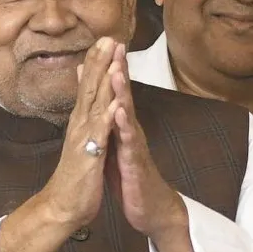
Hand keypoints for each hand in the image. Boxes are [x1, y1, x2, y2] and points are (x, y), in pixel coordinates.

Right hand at [0, 37, 120, 251]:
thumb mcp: (79, 147)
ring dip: (103, 80)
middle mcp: (79, 127)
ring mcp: (83, 140)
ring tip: (111, 58)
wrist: (62, 208)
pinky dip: (108, 118)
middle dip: (99, 62)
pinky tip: (116, 103)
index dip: (96, 64)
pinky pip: (100, 135)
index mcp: (80, 124)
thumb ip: (82, 126)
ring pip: (94, 104)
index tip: (103, 41)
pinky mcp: (89, 157)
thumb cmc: (75, 179)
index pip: (88, 88)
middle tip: (108, 36)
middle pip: (90, 89)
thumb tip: (84, 110)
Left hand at [104, 44, 205, 251]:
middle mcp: (131, 131)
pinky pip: (129, 143)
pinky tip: (119, 112)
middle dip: (118, 69)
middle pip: (124, 95)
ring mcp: (134, 146)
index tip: (103, 42)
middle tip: (114, 43)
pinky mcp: (135, 164)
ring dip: (123, 92)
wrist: (151, 208)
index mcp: (123, 127)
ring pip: (128, 114)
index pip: (116, 93)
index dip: (110, 68)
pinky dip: (124, 127)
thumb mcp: (116, 145)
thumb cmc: (132, 175)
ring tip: (116, 70)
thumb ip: (109, 123)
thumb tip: (101, 104)